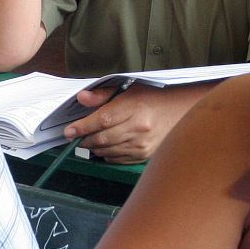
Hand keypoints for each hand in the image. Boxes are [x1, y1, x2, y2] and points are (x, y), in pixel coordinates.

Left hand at [63, 83, 195, 162]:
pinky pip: (117, 159)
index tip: (68, 131)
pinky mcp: (144, 156)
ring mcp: (142, 145)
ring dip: (94, 147)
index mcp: (134, 108)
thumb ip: (102, 95)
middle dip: (85, 139)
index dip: (82, 127)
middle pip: (102, 138)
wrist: (181, 111)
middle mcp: (139, 128)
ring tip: (90, 140)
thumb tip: (81, 98)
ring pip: (107, 151)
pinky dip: (106, 154)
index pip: (102, 120)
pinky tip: (106, 146)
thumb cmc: (152, 98)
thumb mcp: (128, 89)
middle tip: (76, 136)